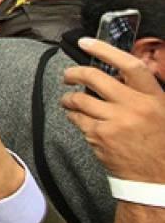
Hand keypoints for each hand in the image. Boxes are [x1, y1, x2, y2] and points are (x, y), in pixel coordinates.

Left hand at [60, 38, 164, 182]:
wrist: (156, 180)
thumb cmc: (158, 143)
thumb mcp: (161, 111)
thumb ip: (142, 91)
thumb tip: (119, 69)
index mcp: (153, 97)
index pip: (128, 64)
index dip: (105, 49)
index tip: (87, 42)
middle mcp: (134, 107)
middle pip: (95, 78)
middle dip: (74, 73)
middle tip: (68, 76)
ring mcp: (116, 122)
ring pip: (80, 99)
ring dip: (69, 97)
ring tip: (69, 99)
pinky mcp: (100, 137)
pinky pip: (78, 119)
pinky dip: (73, 115)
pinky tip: (76, 116)